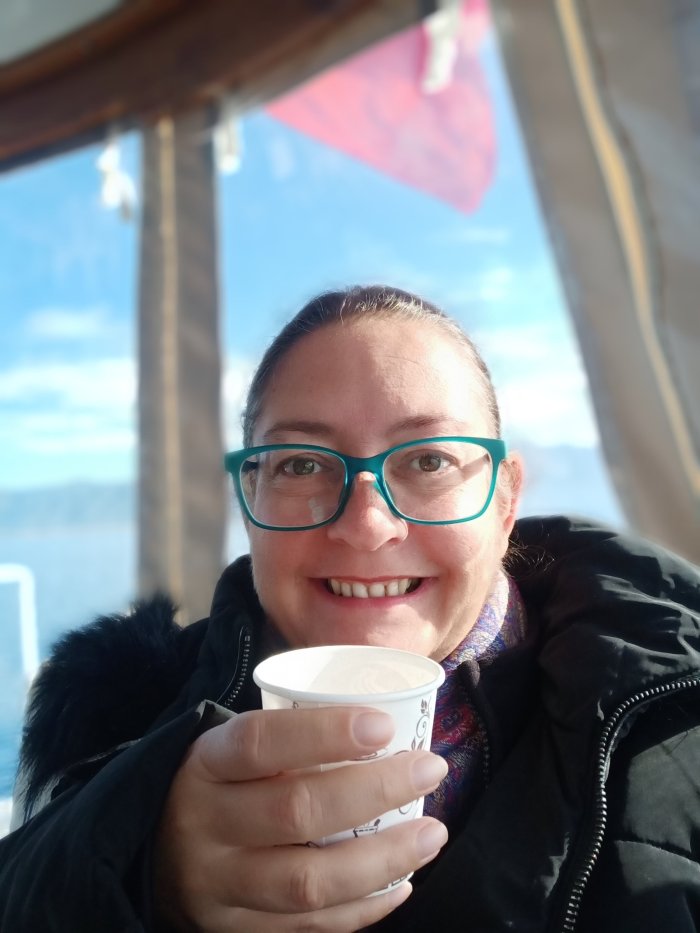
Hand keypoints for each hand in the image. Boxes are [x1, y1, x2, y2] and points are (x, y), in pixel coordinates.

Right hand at [154, 707, 447, 931]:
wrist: (151, 848)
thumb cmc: (220, 782)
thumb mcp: (232, 746)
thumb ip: (290, 737)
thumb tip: (390, 718)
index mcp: (205, 763)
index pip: (262, 743)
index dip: (325, 733)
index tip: (385, 725)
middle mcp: (204, 825)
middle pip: (296, 812)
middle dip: (376, 791)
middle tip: (430, 769)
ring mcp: (217, 887)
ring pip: (307, 882)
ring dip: (383, 859)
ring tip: (431, 834)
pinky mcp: (233, 931)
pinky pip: (307, 928)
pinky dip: (362, 909)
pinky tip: (401, 882)